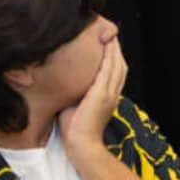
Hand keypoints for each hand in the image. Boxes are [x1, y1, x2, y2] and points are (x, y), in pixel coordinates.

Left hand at [62, 37, 128, 165]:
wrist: (82, 146)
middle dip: (115, 49)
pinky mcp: (102, 94)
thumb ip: (74, 94)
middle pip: (119, 65)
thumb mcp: (75, 107)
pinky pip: (108, 69)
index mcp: (107, 97)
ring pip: (116, 65)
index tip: (106, 44)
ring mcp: (109, 93)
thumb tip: (60, 83)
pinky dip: (109, 56)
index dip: (112, 58)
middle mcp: (112, 93)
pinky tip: (106, 44)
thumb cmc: (75, 131)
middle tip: (110, 33)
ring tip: (108, 34)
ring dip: (114, 48)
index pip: (113, 73)